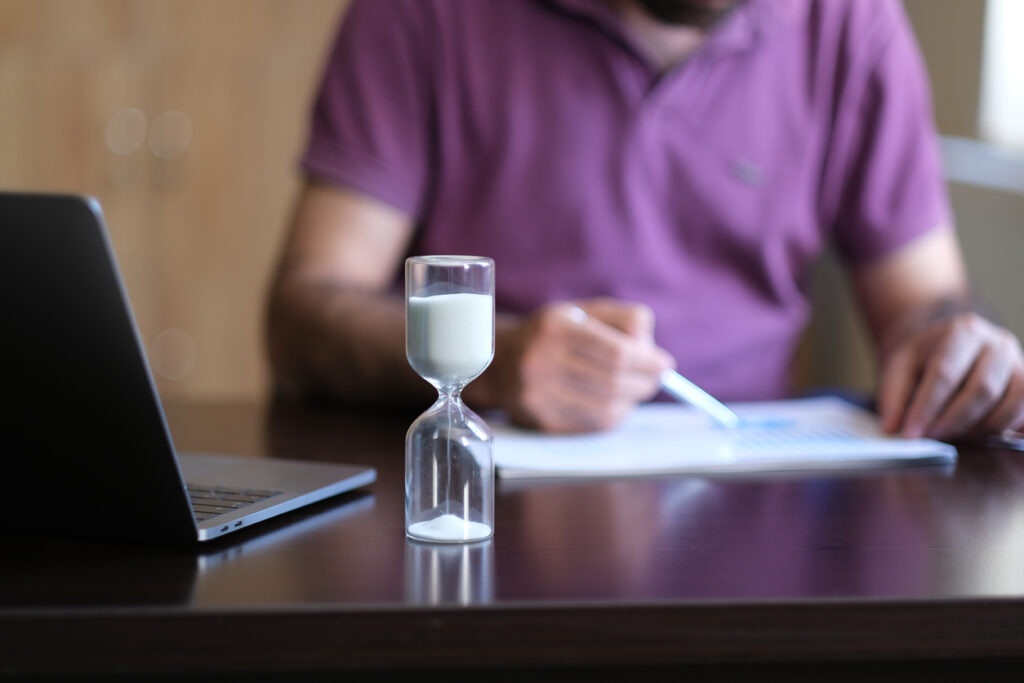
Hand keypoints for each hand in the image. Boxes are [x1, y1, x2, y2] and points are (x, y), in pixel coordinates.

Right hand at [497, 298, 674, 432]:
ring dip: (631, 402)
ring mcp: (537, 396)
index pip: (615, 353)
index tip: (665, 364)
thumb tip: (654, 353)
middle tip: (655, 379)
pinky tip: (613, 403)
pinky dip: (613, 416)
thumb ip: (624, 320)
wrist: (501, 361)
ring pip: (606, 409)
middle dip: (644, 383)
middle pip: (613, 383)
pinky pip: (592, 426)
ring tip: (634, 390)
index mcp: (555, 328)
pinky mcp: (540, 422)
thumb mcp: (584, 311)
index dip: (647, 362)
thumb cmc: (553, 333)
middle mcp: (540, 362)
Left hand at [878, 312, 1023, 439]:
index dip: (927, 408)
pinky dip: (1004, 428)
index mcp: (961, 331)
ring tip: (953, 436)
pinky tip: (980, 434)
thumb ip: (894, 395)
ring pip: (1010, 402)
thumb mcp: (900, 366)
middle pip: (981, 389)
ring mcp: (1018, 362)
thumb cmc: (926, 357)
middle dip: (953, 421)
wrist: (953, 345)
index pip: (945, 373)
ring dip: (980, 427)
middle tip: (931, 438)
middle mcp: (997, 342)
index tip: (912, 433)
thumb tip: (893, 427)